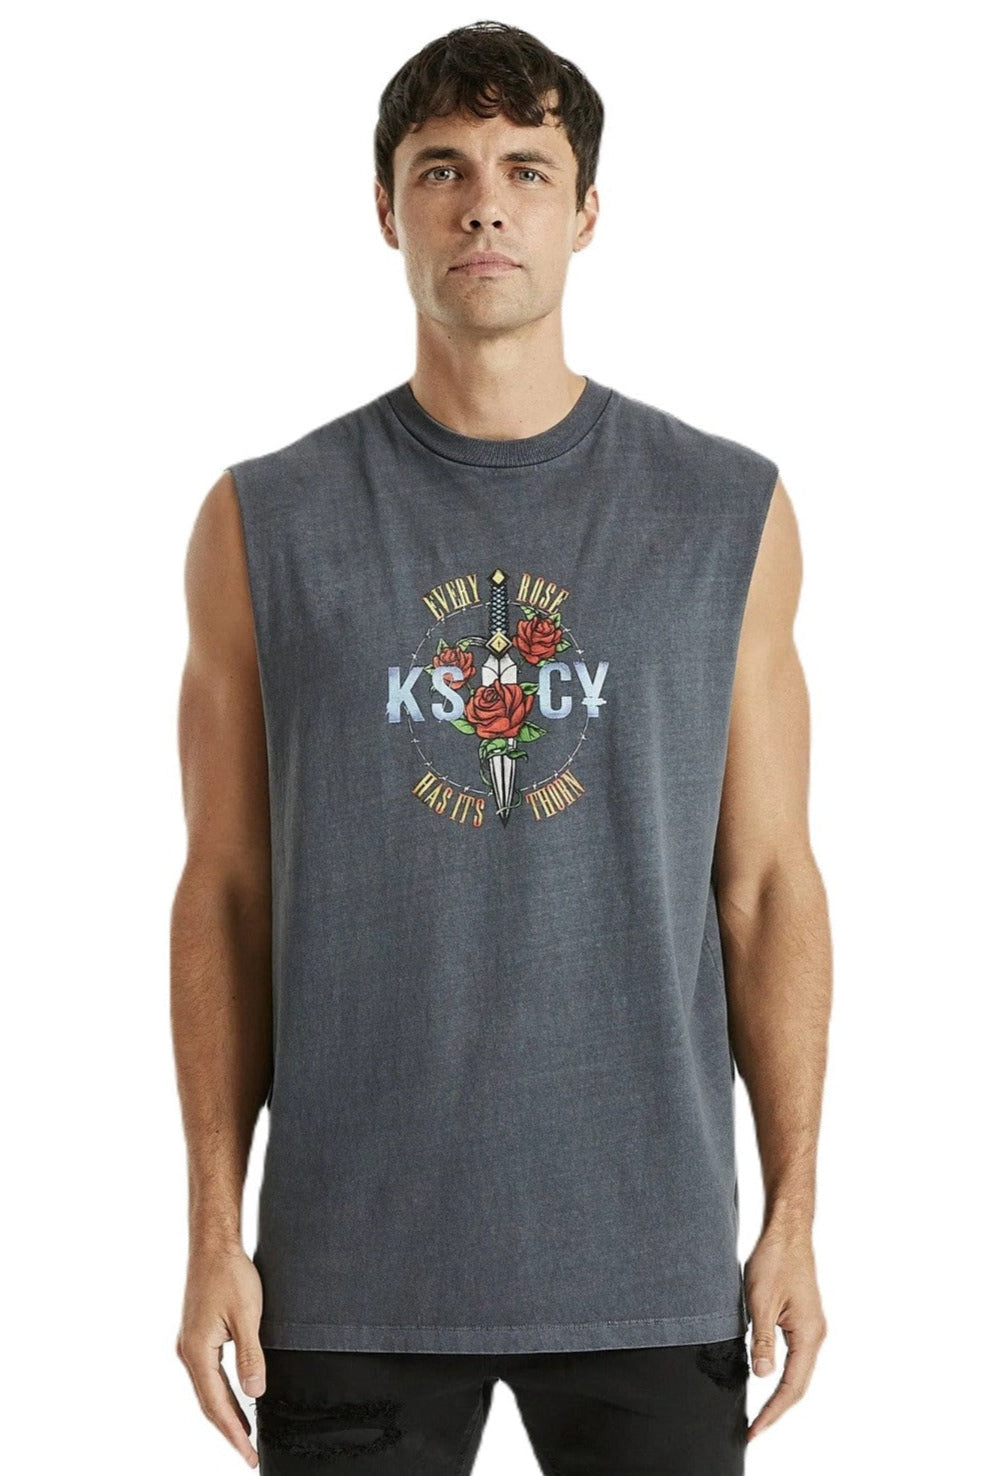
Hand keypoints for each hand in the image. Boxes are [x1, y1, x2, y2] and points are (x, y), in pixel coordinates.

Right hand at [176, 1241, 265, 1467]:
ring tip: (244, 1433)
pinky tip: (235, 1396)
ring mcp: (189, 1343)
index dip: (233, 1433)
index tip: (248, 1455)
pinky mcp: (196, 1334)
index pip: (216, 1405)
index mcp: (197, 1352)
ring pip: (207, 1389)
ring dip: (225, 1413)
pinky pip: (208, 1374)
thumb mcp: (247, 1316)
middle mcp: (187, 1352)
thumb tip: (255, 1393)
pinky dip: (221, 1392)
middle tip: (248, 1454)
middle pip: (208, 1403)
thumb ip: (250, 1356)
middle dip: (229, 1430)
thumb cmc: (229, 1274)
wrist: (212, 1245)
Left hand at [743, 1226, 826, 1442]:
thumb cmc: (775, 1260)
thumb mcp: (760, 1301)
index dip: (774, 1412)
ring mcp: (811, 1327)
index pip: (792, 1386)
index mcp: (809, 1334)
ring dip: (781, 1394)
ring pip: (799, 1372)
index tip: (756, 1430)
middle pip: (799, 1384)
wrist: (788, 1231)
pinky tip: (768, 1378)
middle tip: (755, 1429)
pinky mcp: (803, 1319)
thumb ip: (762, 1340)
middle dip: (777, 1410)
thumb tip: (761, 1376)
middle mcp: (815, 1335)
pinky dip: (783, 1374)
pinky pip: (796, 1356)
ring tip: (761, 1414)